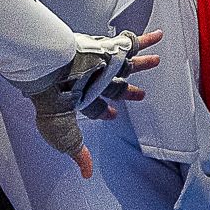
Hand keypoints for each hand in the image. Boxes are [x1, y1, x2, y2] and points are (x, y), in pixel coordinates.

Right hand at [14, 29, 160, 178]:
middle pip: (116, 87)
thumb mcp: (65, 135)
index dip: (106, 113)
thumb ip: (78, 152)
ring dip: (142, 64)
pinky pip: (132, 43)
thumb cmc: (51, 101)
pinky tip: (158, 36)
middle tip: (141, 95)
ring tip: (155, 61)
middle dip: (128, 92)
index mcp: (79, 99)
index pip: (97, 108)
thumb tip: (86, 172)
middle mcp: (92, 80)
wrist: (51, 70)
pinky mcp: (109, 50)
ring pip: (128, 65)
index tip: (114, 115)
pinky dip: (146, 40)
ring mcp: (102, 65)